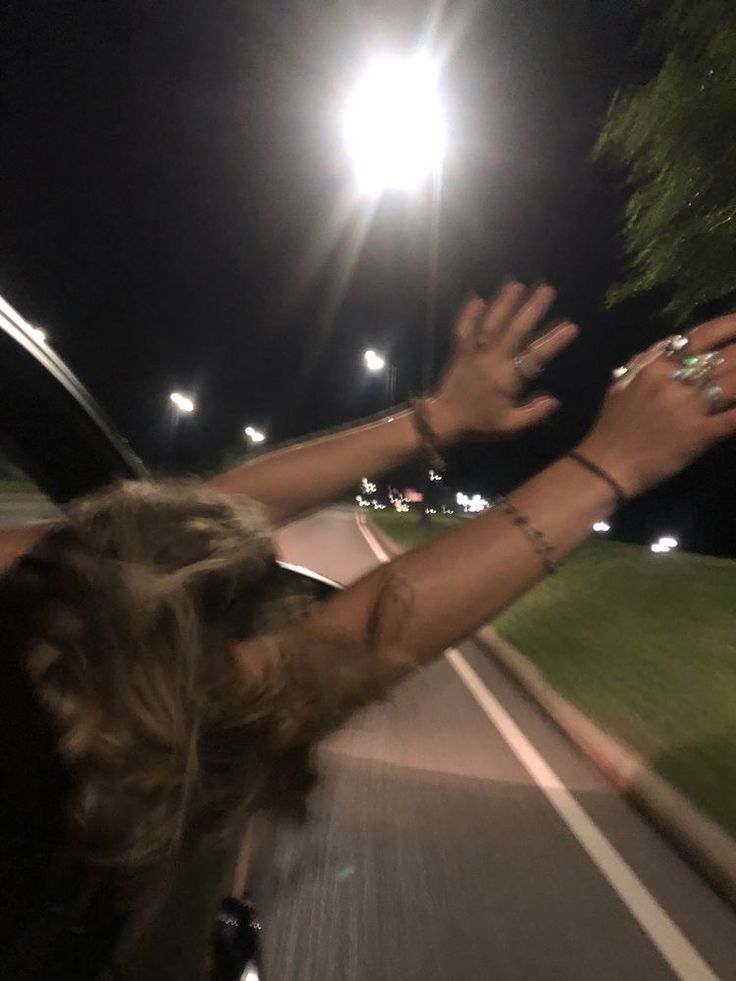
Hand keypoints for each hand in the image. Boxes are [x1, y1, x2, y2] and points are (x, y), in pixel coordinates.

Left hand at [428, 282, 578, 441]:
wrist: (443, 421)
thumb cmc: (479, 424)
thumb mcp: (509, 426)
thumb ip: (533, 413)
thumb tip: (554, 401)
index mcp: (507, 379)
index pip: (536, 356)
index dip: (554, 341)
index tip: (571, 327)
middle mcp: (492, 361)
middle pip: (515, 331)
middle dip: (531, 309)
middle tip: (547, 289)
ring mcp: (474, 354)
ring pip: (490, 325)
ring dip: (503, 304)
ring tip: (516, 284)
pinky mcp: (460, 353)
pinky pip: (463, 331)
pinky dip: (468, 315)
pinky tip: (476, 298)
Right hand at [578, 313, 735, 497]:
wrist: (606, 465)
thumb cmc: (613, 425)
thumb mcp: (623, 383)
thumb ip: (649, 359)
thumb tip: (675, 342)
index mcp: (657, 366)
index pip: (703, 335)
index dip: (731, 325)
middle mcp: (676, 381)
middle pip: (727, 356)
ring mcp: (689, 408)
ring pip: (734, 382)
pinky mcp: (700, 435)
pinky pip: (734, 419)